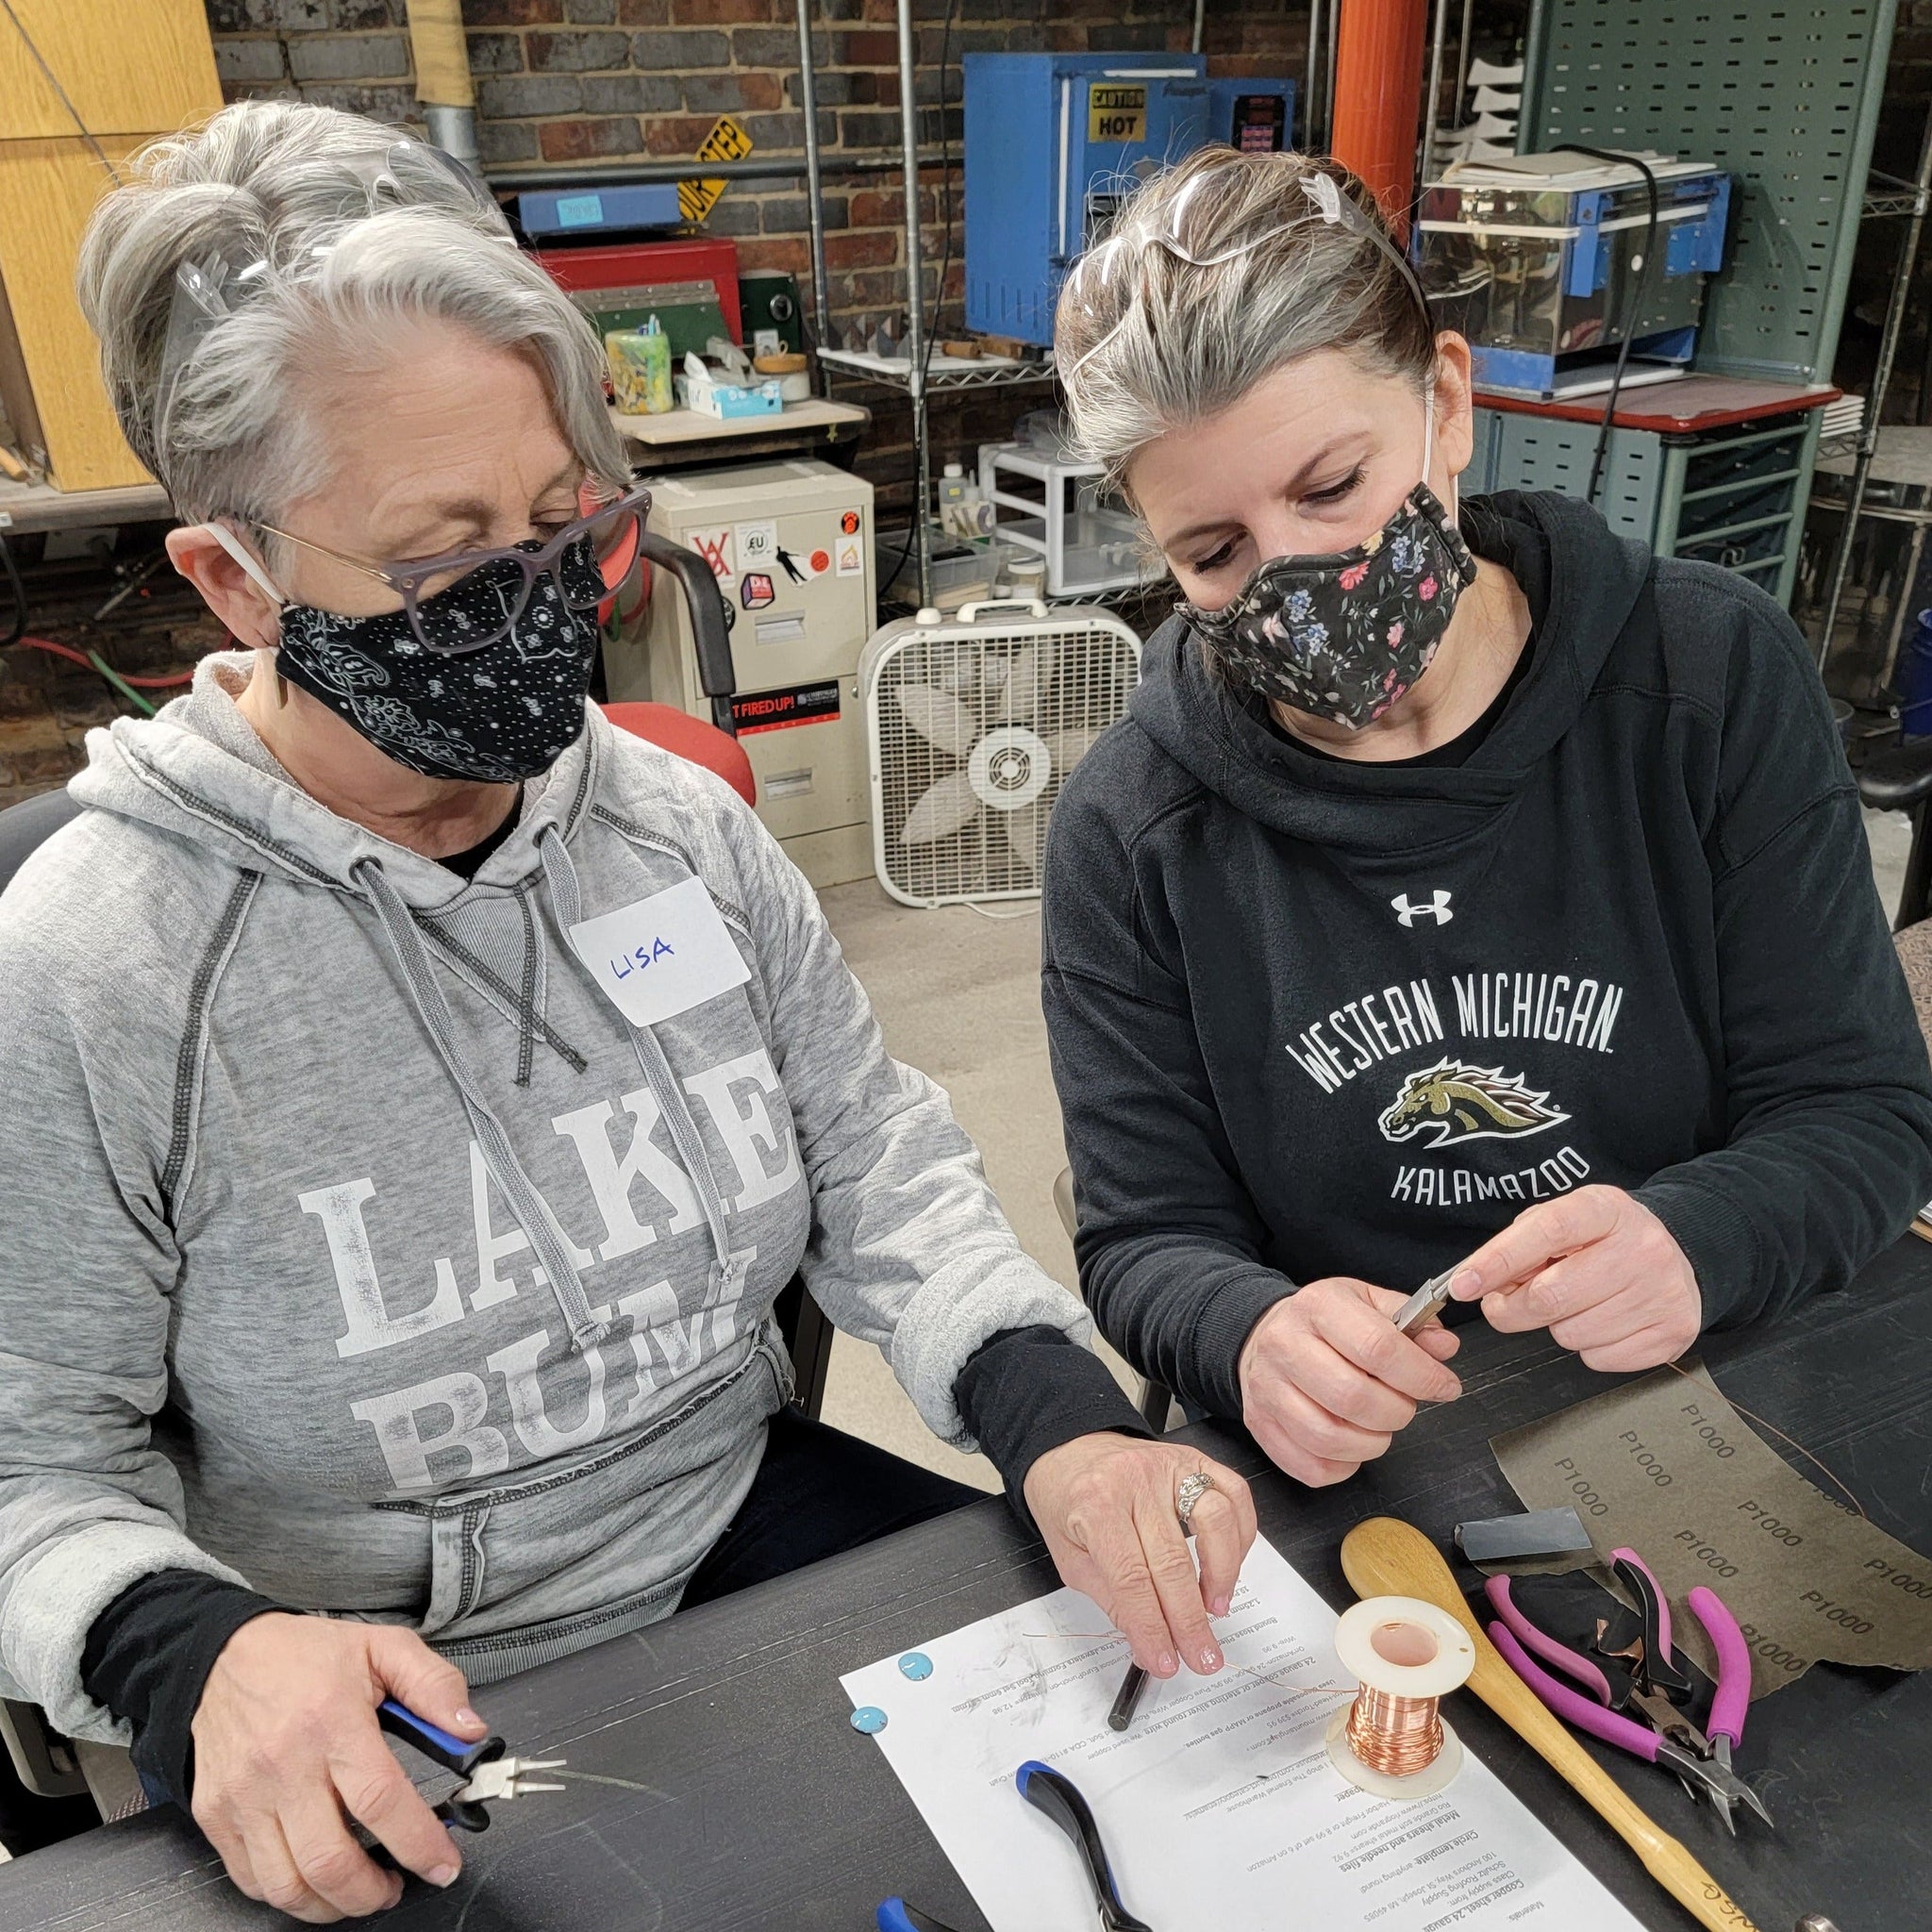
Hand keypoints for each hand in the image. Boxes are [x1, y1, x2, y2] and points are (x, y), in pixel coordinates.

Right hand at [191, 1612, 485, 1920]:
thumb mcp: (384, 1648)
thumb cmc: (304, 1654)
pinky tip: (313, 1877)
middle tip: (396, 1885)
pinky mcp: (216, 1815)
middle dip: (372, 1893)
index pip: (381, 1799)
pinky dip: (287, 1893)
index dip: (418, 1843)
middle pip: (329, 1860)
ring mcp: (245, 1795)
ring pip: (287, 1884)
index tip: (443, 1865)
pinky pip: (250, 1878)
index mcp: (333, 1721)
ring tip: (359, 1890)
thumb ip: (435, 1685)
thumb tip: (470, 1730)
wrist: (226, 1655)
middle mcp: (285, 1764)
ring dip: (331, 1904)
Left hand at [1023, 1433, 1257, 1681]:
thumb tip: (1149, 1642)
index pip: (1131, 1579)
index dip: (1152, 1627)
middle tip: (1201, 1656)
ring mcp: (1169, 1465)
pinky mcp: (1194, 1459)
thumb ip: (1112, 1599)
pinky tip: (1229, 1567)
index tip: (1164, 1661)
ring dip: (1222, 1576)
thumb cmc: (1067, 1500)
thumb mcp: (1070, 1557)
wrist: (1070, 1450)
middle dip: (1190, 1620)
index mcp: (1095, 1504)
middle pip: (1173, 1560)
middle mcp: (1135, 1480)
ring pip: (1214, 1521)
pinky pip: (1234, 1494)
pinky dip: (1240, 1536)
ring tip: (1215, 1611)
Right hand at [1238, 1279, 1461, 1486]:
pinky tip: (1352, 1444)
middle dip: (1397, 1412)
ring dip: (1372, 1443)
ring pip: (1330, 1438)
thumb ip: (1411, 1321)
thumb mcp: (1368, 1302)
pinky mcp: (1261, 1425)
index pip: (1377, 1347)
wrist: (1265, 1335)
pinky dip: (1344, 1465)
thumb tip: (1444, 1346)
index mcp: (1318, 1307)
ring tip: (1379, 1426)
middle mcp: (1285, 1346)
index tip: (1445, 1386)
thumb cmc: (1323, 1323)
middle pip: (1353, 1397)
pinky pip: (1312, 1467)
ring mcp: (1267, 1389)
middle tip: (1405, 1406)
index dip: (1422, 1375)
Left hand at [1449, 1184, 1700, 1370]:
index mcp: (1606, 1209)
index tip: (1464, 1283)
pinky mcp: (1672, 1333)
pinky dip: (1587, 1346)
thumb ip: (1521, 1244)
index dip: (1499, 1260)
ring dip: (1556, 1326)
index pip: (1547, 1231)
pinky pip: (1599, 1359)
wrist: (1680, 1251)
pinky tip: (1602, 1320)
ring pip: (1571, 1334)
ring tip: (1574, 1303)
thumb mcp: (1564, 1220)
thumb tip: (1482, 1281)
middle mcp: (1641, 1248)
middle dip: (1512, 1309)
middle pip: (1552, 1296)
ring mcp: (1662, 1293)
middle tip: (1504, 1303)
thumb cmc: (1605, 1237)